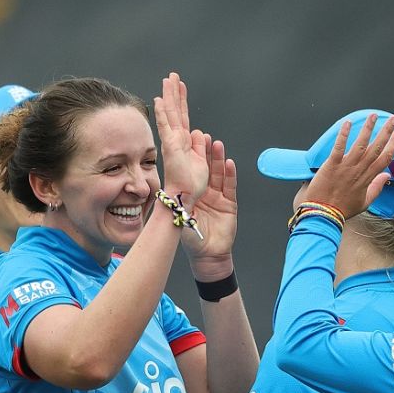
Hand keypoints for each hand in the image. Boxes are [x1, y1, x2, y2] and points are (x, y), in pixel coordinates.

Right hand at [154, 72, 208, 203]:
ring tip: (168, 79)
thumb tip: (200, 133)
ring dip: (169, 96)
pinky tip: (159, 100)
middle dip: (174, 93)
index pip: (183, 117)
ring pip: (170, 114)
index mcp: (184, 143)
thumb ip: (199, 146)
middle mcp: (177, 140)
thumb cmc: (191, 185)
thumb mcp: (202, 161)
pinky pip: (165, 126)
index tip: (181, 87)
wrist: (185, 197)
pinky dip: (162, 113)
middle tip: (172, 76)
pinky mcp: (170, 146)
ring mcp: (172, 142)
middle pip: (176, 111)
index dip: (182, 101)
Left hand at [183, 136, 237, 276]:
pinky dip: (230, 175)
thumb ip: (176, 203)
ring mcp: (218, 197)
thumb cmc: (191, 238)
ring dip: (218, 159)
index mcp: (191, 194)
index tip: (187, 140)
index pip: (191, 170)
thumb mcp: (180, 216)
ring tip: (216, 144)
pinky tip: (229, 163)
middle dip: (206, 152)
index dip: (191, 156)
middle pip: (206, 167)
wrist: (207, 255)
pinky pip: (230, 187)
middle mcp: (205, 192)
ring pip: (219, 173)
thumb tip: (163, 192)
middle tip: (203, 137)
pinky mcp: (229, 204)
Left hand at [294, 113, 393, 218]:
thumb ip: (377, 188)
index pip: (385, 158)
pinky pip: (339, 147)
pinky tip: (348, 123)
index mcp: (368, 179)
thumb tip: (387, 176)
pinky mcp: (331, 165)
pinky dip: (343, 135)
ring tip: (373, 116)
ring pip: (360, 144)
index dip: (393, 144)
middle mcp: (359, 170)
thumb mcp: (364, 203)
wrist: (323, 214)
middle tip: (393, 119)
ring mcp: (345, 167)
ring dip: (368, 128)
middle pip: (376, 148)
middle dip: (386, 131)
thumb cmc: (342, 210)